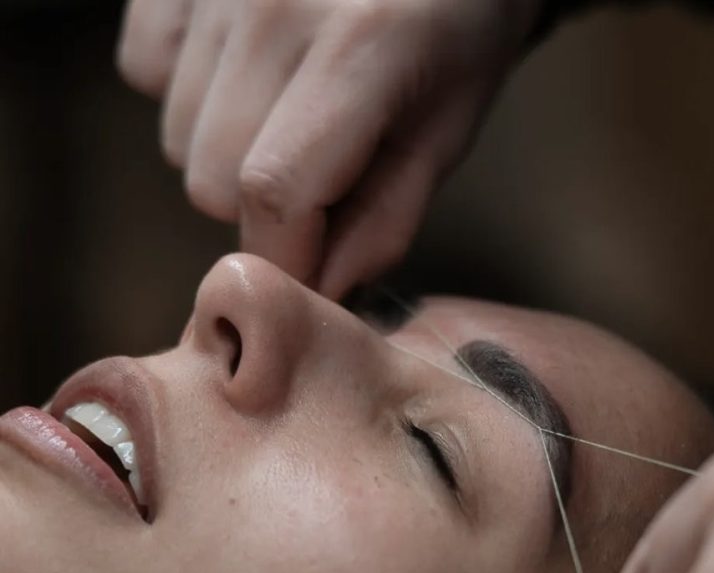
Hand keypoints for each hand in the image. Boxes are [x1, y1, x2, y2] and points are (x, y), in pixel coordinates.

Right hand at [117, 0, 539, 295]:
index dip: (287, 256)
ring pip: (176, 140)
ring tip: (287, 111)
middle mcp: (272, 2)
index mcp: (362, 47)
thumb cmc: (452, 38)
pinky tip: (245, 72)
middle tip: (317, 175)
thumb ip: (383, 222)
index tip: (311, 269)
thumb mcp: (444, 137)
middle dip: (265, 210)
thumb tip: (317, 288)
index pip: (275, 191)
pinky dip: (188, 91)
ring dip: (227, 153)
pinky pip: (146, 71)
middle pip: (212, 180)